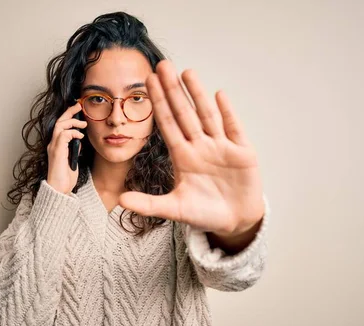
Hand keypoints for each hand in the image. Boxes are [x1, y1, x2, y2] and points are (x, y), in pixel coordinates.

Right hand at [47, 102, 86, 194]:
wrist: (59, 190)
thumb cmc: (65, 178)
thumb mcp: (73, 160)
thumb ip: (74, 149)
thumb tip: (79, 140)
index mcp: (57, 145)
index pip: (61, 125)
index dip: (68, 115)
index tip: (78, 108)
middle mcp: (53, 144)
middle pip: (59, 121)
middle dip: (69, 111)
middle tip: (79, 105)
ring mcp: (54, 147)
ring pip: (59, 126)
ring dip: (72, 121)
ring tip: (83, 123)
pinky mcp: (57, 152)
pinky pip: (63, 135)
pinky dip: (73, 132)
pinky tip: (80, 136)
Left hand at [118, 60, 264, 236]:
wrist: (235, 221)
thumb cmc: (204, 214)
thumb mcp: (174, 209)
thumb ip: (148, 204)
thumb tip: (120, 200)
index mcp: (182, 156)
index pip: (167, 124)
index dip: (158, 104)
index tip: (148, 83)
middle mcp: (200, 146)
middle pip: (184, 113)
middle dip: (173, 90)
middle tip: (162, 65)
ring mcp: (221, 147)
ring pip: (207, 115)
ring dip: (197, 94)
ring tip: (186, 72)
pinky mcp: (242, 152)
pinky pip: (233, 128)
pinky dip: (227, 112)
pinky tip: (219, 94)